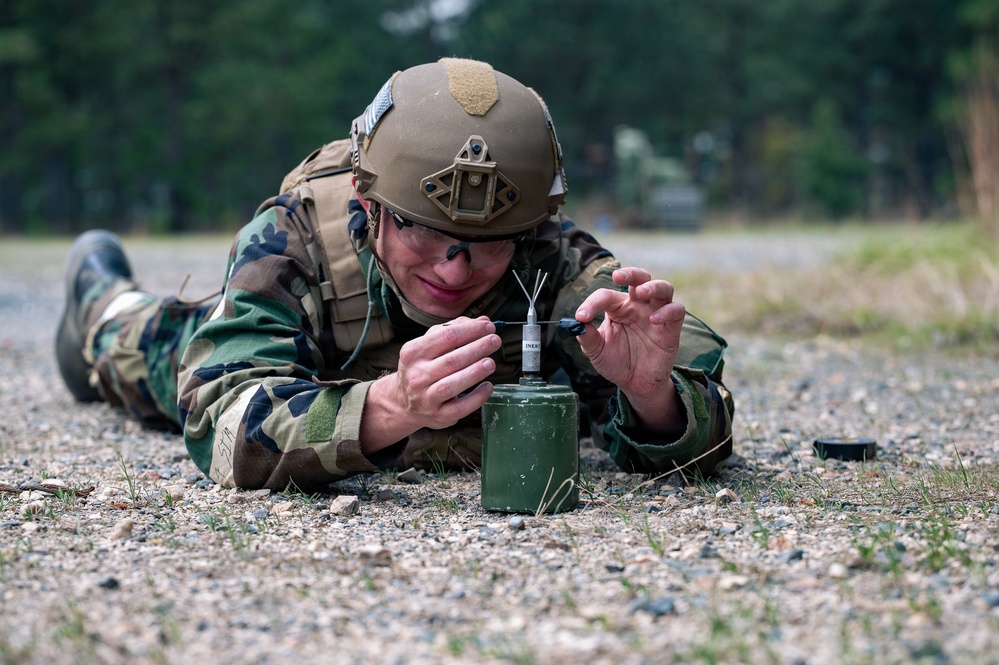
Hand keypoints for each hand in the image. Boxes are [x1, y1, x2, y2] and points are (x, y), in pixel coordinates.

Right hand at [360, 316, 499, 452]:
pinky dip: (476, 397)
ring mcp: (426, 397)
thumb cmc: (422, 367)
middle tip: (494, 341)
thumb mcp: (429, 344)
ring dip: (475, 373)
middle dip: (477, 348)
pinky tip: (488, 387)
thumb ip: (454, 330)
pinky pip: (459, 408)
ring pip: (452, 385)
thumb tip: (483, 321)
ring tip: (490, 363)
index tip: (488, 327)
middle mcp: (417, 375)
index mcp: (413, 352)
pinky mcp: (438, 415)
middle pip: (451, 360)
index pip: (446, 336)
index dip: (470, 330)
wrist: (404, 402)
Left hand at [574, 268, 685, 433]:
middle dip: (630, 274)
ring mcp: (656, 314)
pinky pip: (677, 311)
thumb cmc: (616, 362)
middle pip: (640, 278)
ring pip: (663, 288)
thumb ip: (587, 337)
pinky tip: (654, 319)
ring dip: (653, 286)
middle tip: (618, 277)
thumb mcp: (597, 351)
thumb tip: (577, 324)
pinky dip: (668, 311)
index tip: (581, 316)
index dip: (592, 303)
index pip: (605, 295)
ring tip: (641, 292)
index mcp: (618, 307)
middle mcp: (638, 306)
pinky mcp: (671, 328)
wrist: (635, 384)